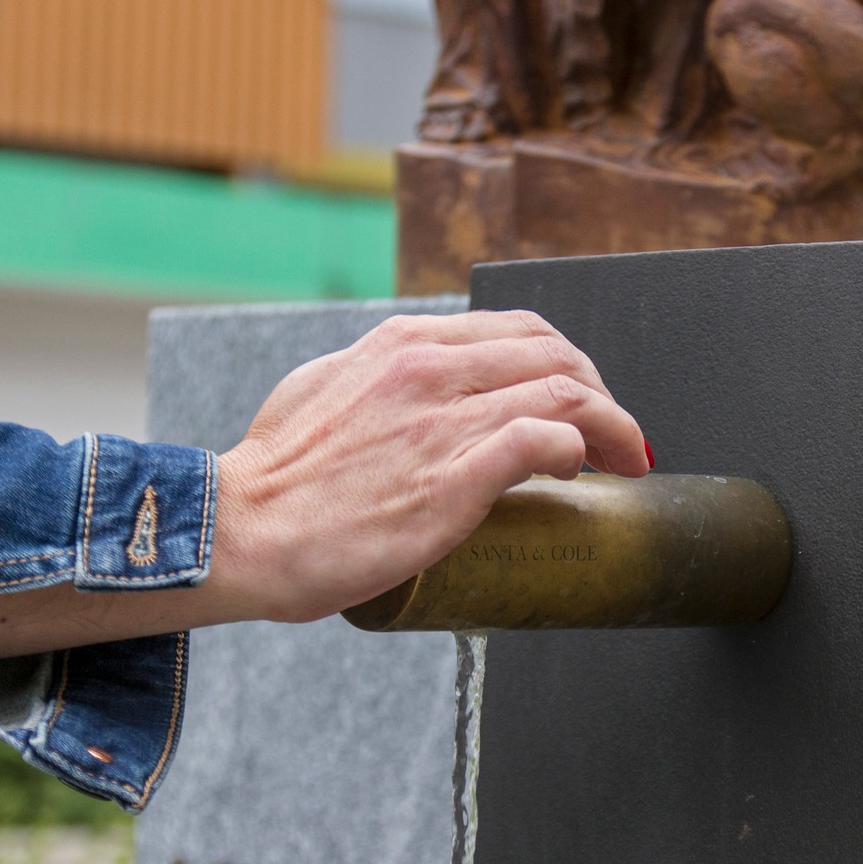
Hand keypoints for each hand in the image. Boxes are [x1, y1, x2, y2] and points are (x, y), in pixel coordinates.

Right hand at [208, 309, 647, 623]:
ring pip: (565, 394)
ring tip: (625, 460)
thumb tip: (409, 390)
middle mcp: (428, 371)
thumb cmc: (274, 480)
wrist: (237, 533)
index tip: (585, 400)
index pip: (519, 331)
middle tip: (618, 436)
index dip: (570, 364)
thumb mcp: (324, 392)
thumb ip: (376, 380)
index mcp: (402, 345)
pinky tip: (585, 473)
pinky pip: (544, 442)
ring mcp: (443, 423)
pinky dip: (582, 450)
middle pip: (556, 356)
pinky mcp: (452, 481)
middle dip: (603, 393)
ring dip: (612, 426)